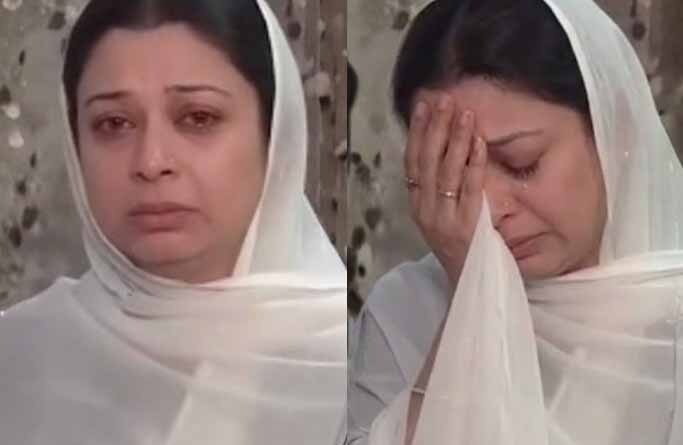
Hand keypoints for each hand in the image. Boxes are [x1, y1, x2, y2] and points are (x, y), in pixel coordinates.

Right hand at [404, 95, 486, 287]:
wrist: (467, 282)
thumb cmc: (457, 245)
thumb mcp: (438, 216)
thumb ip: (437, 189)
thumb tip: (439, 149)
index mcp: (417, 204)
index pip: (412, 162)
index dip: (417, 132)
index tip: (424, 105)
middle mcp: (425, 210)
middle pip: (427, 162)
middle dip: (436, 128)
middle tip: (445, 101)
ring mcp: (444, 219)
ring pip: (447, 172)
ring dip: (455, 140)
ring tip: (465, 114)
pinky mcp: (467, 226)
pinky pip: (470, 189)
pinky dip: (474, 164)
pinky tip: (479, 142)